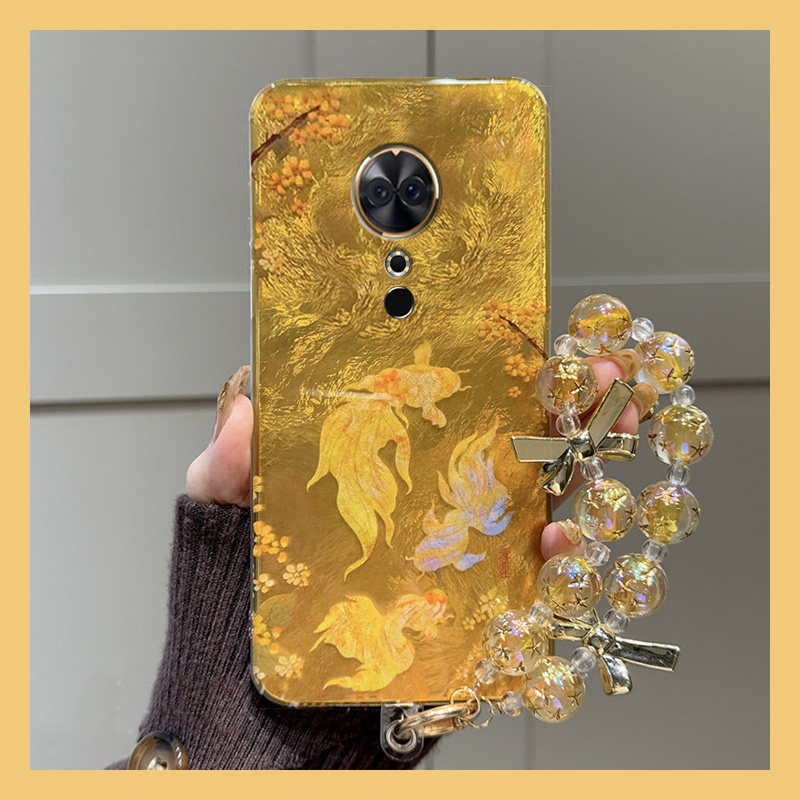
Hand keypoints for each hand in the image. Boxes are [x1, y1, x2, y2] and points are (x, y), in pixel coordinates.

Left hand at [186, 354, 654, 559]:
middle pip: (517, 432)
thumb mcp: (227, 509)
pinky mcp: (480, 601)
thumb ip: (229, 461)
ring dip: (589, 457)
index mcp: (389, 451)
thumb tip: (243, 410)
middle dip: (571, 396)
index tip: (543, 333)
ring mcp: (464, 543)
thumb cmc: (250, 583)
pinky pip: (535, 575)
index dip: (501, 360)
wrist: (267, 685)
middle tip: (603, 369)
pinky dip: (561, 553)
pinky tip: (564, 533)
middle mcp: (436, 491)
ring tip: (616, 424)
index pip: (453, 391)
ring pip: (542, 492)